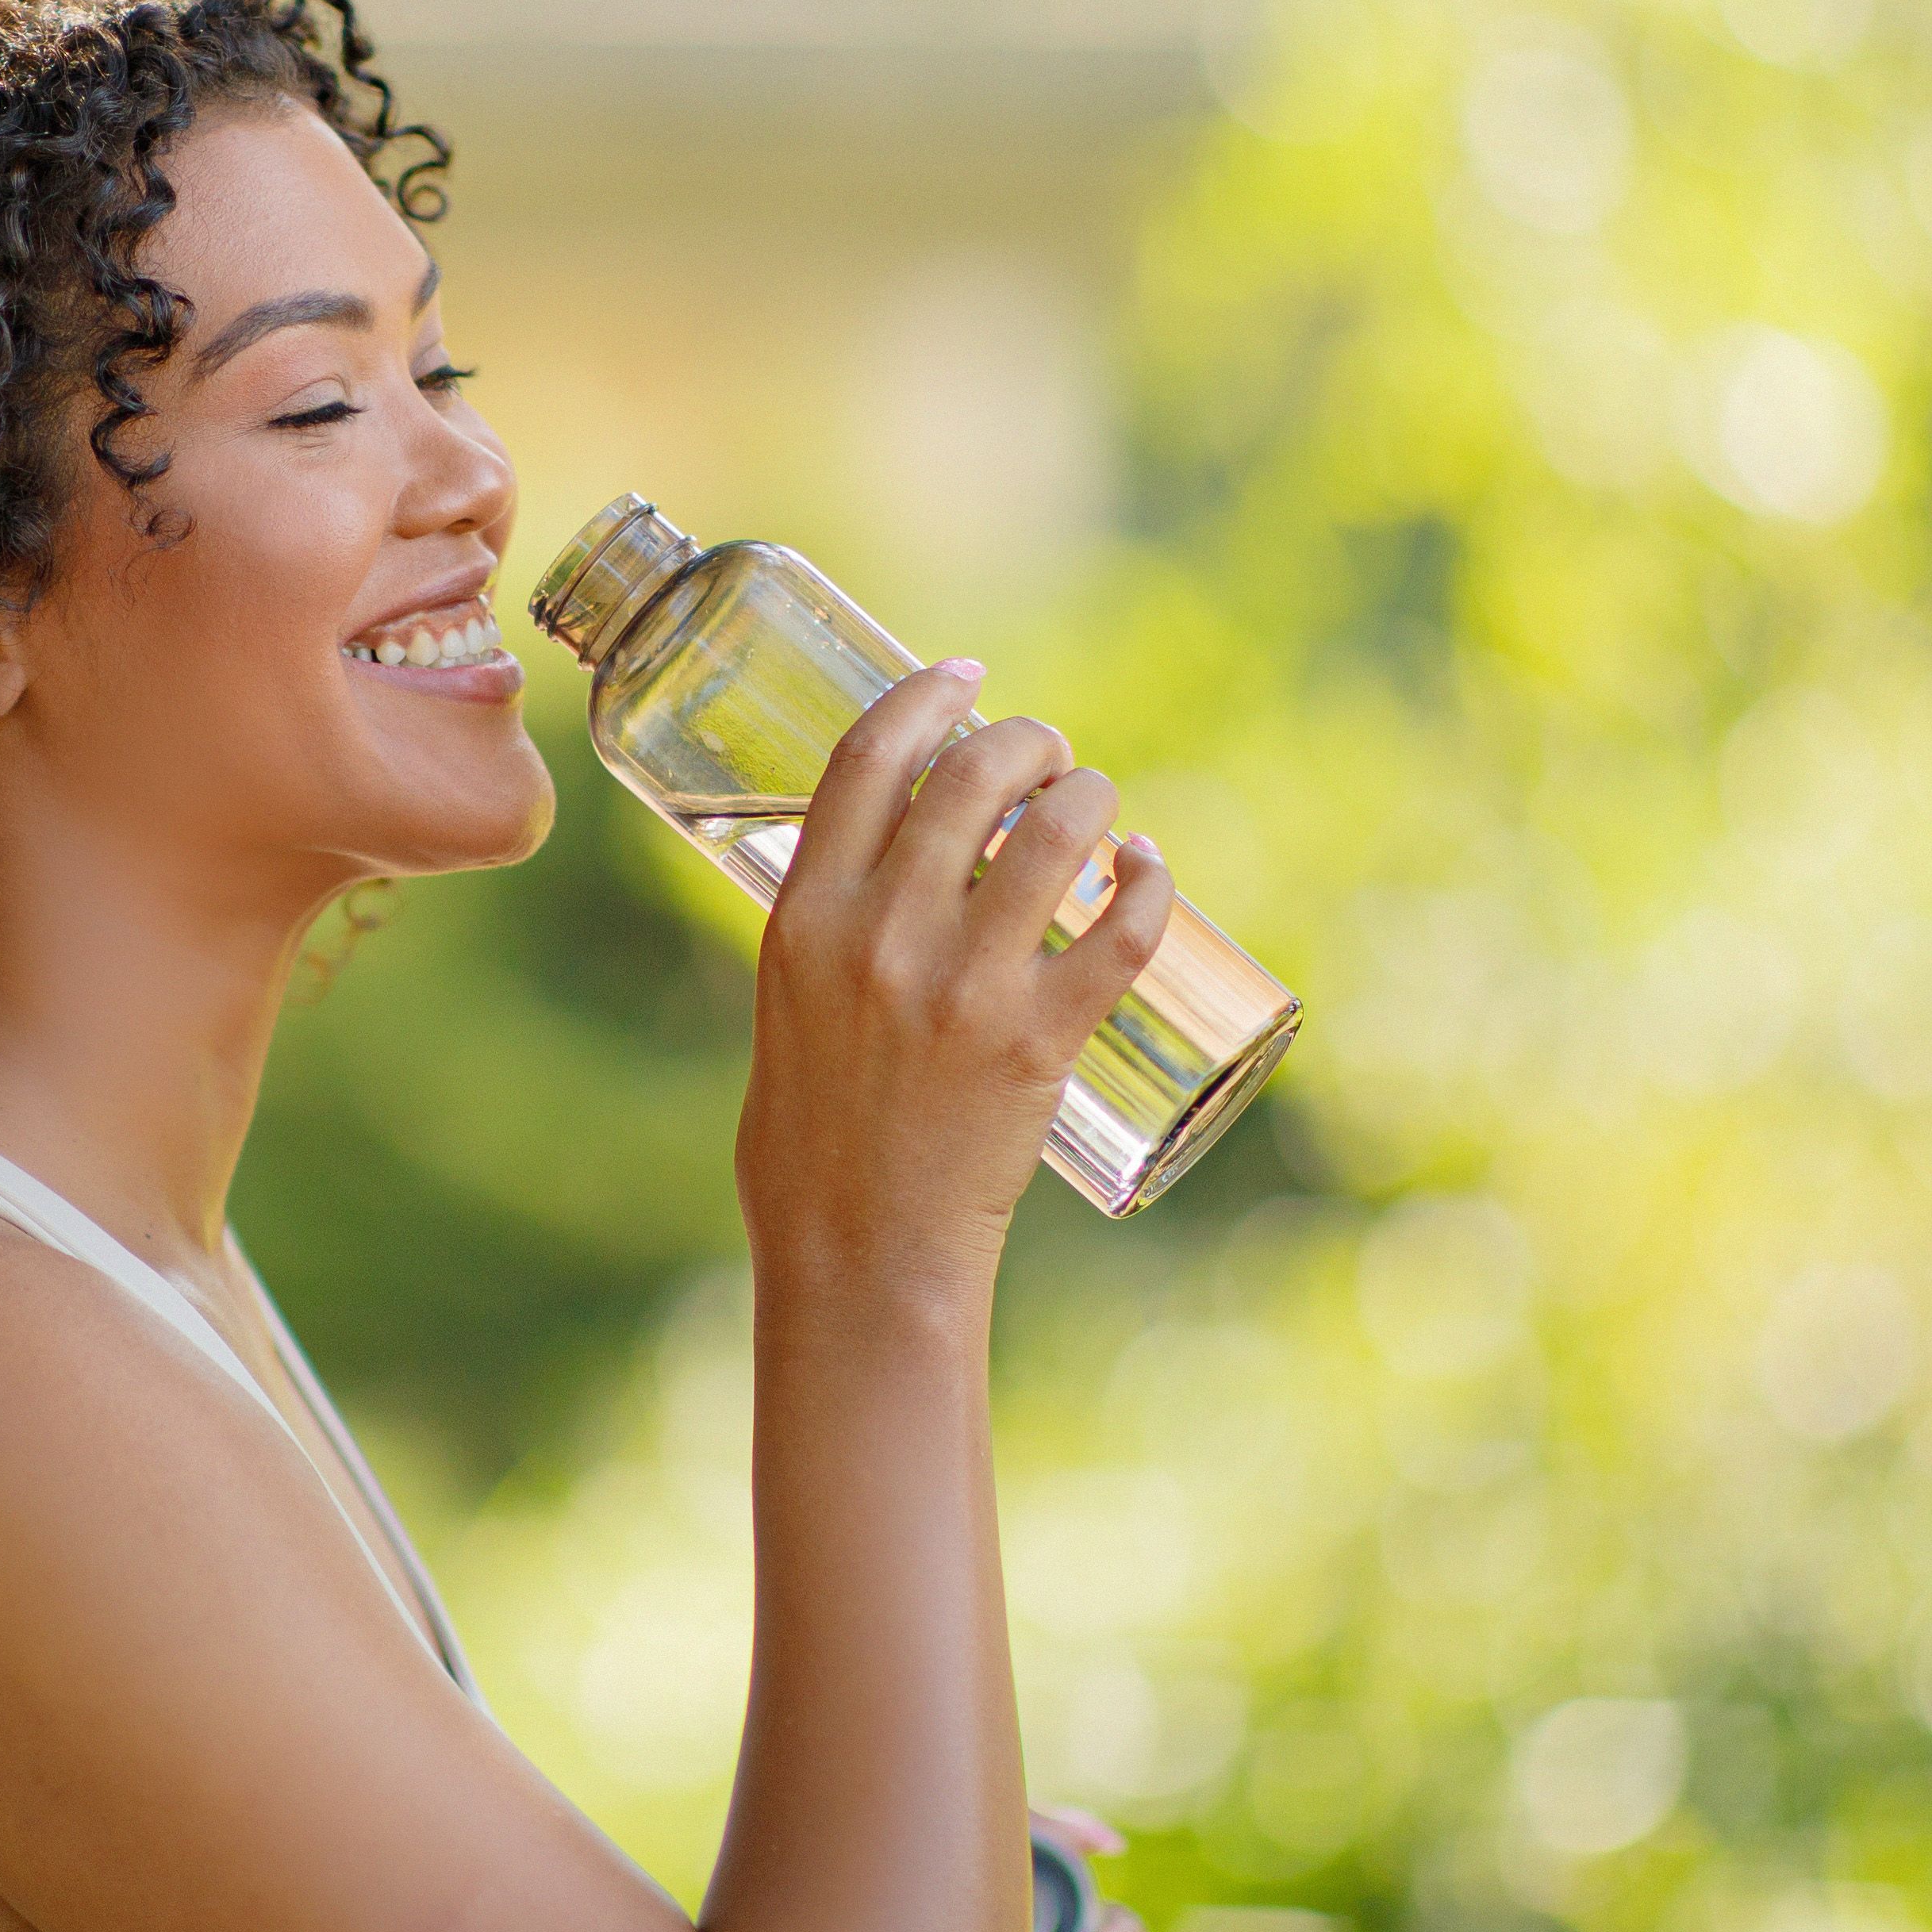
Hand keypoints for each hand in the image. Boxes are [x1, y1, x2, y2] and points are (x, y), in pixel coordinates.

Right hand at [737, 660, 1177, 1295]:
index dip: (925, 695)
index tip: (967, 676)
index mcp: (802, 917)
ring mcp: (964, 986)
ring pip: (1058, 831)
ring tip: (1095, 807)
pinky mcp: (1037, 1041)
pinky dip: (1150, 880)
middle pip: (973, 774)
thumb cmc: (810, 1143)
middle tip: (1049, 755)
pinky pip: (1123, 928)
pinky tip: (1149, 867)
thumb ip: (824, 934)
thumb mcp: (782, 1009)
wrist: (858, 1255)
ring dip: (1090, 796)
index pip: (868, 757)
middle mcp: (880, 934)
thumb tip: (882, 873)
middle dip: (1027, 741)